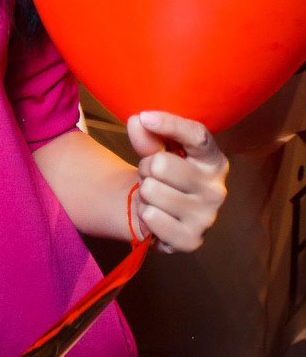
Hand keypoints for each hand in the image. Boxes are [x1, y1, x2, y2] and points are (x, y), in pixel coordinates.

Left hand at [126, 110, 228, 253]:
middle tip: (152, 175)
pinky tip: (156, 216)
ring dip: (144, 193)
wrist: (162, 215)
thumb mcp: (156, 151)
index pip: (197, 136)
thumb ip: (148, 137)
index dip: (170, 124)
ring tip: (154, 196)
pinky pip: (151, 217)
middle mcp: (217, 189)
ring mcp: (206, 217)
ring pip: (152, 190)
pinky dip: (145, 214)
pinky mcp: (191, 240)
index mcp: (214, 161)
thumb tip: (138, 121)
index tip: (145, 117)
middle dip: (146, 168)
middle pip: (162, 164)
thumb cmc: (163, 176)